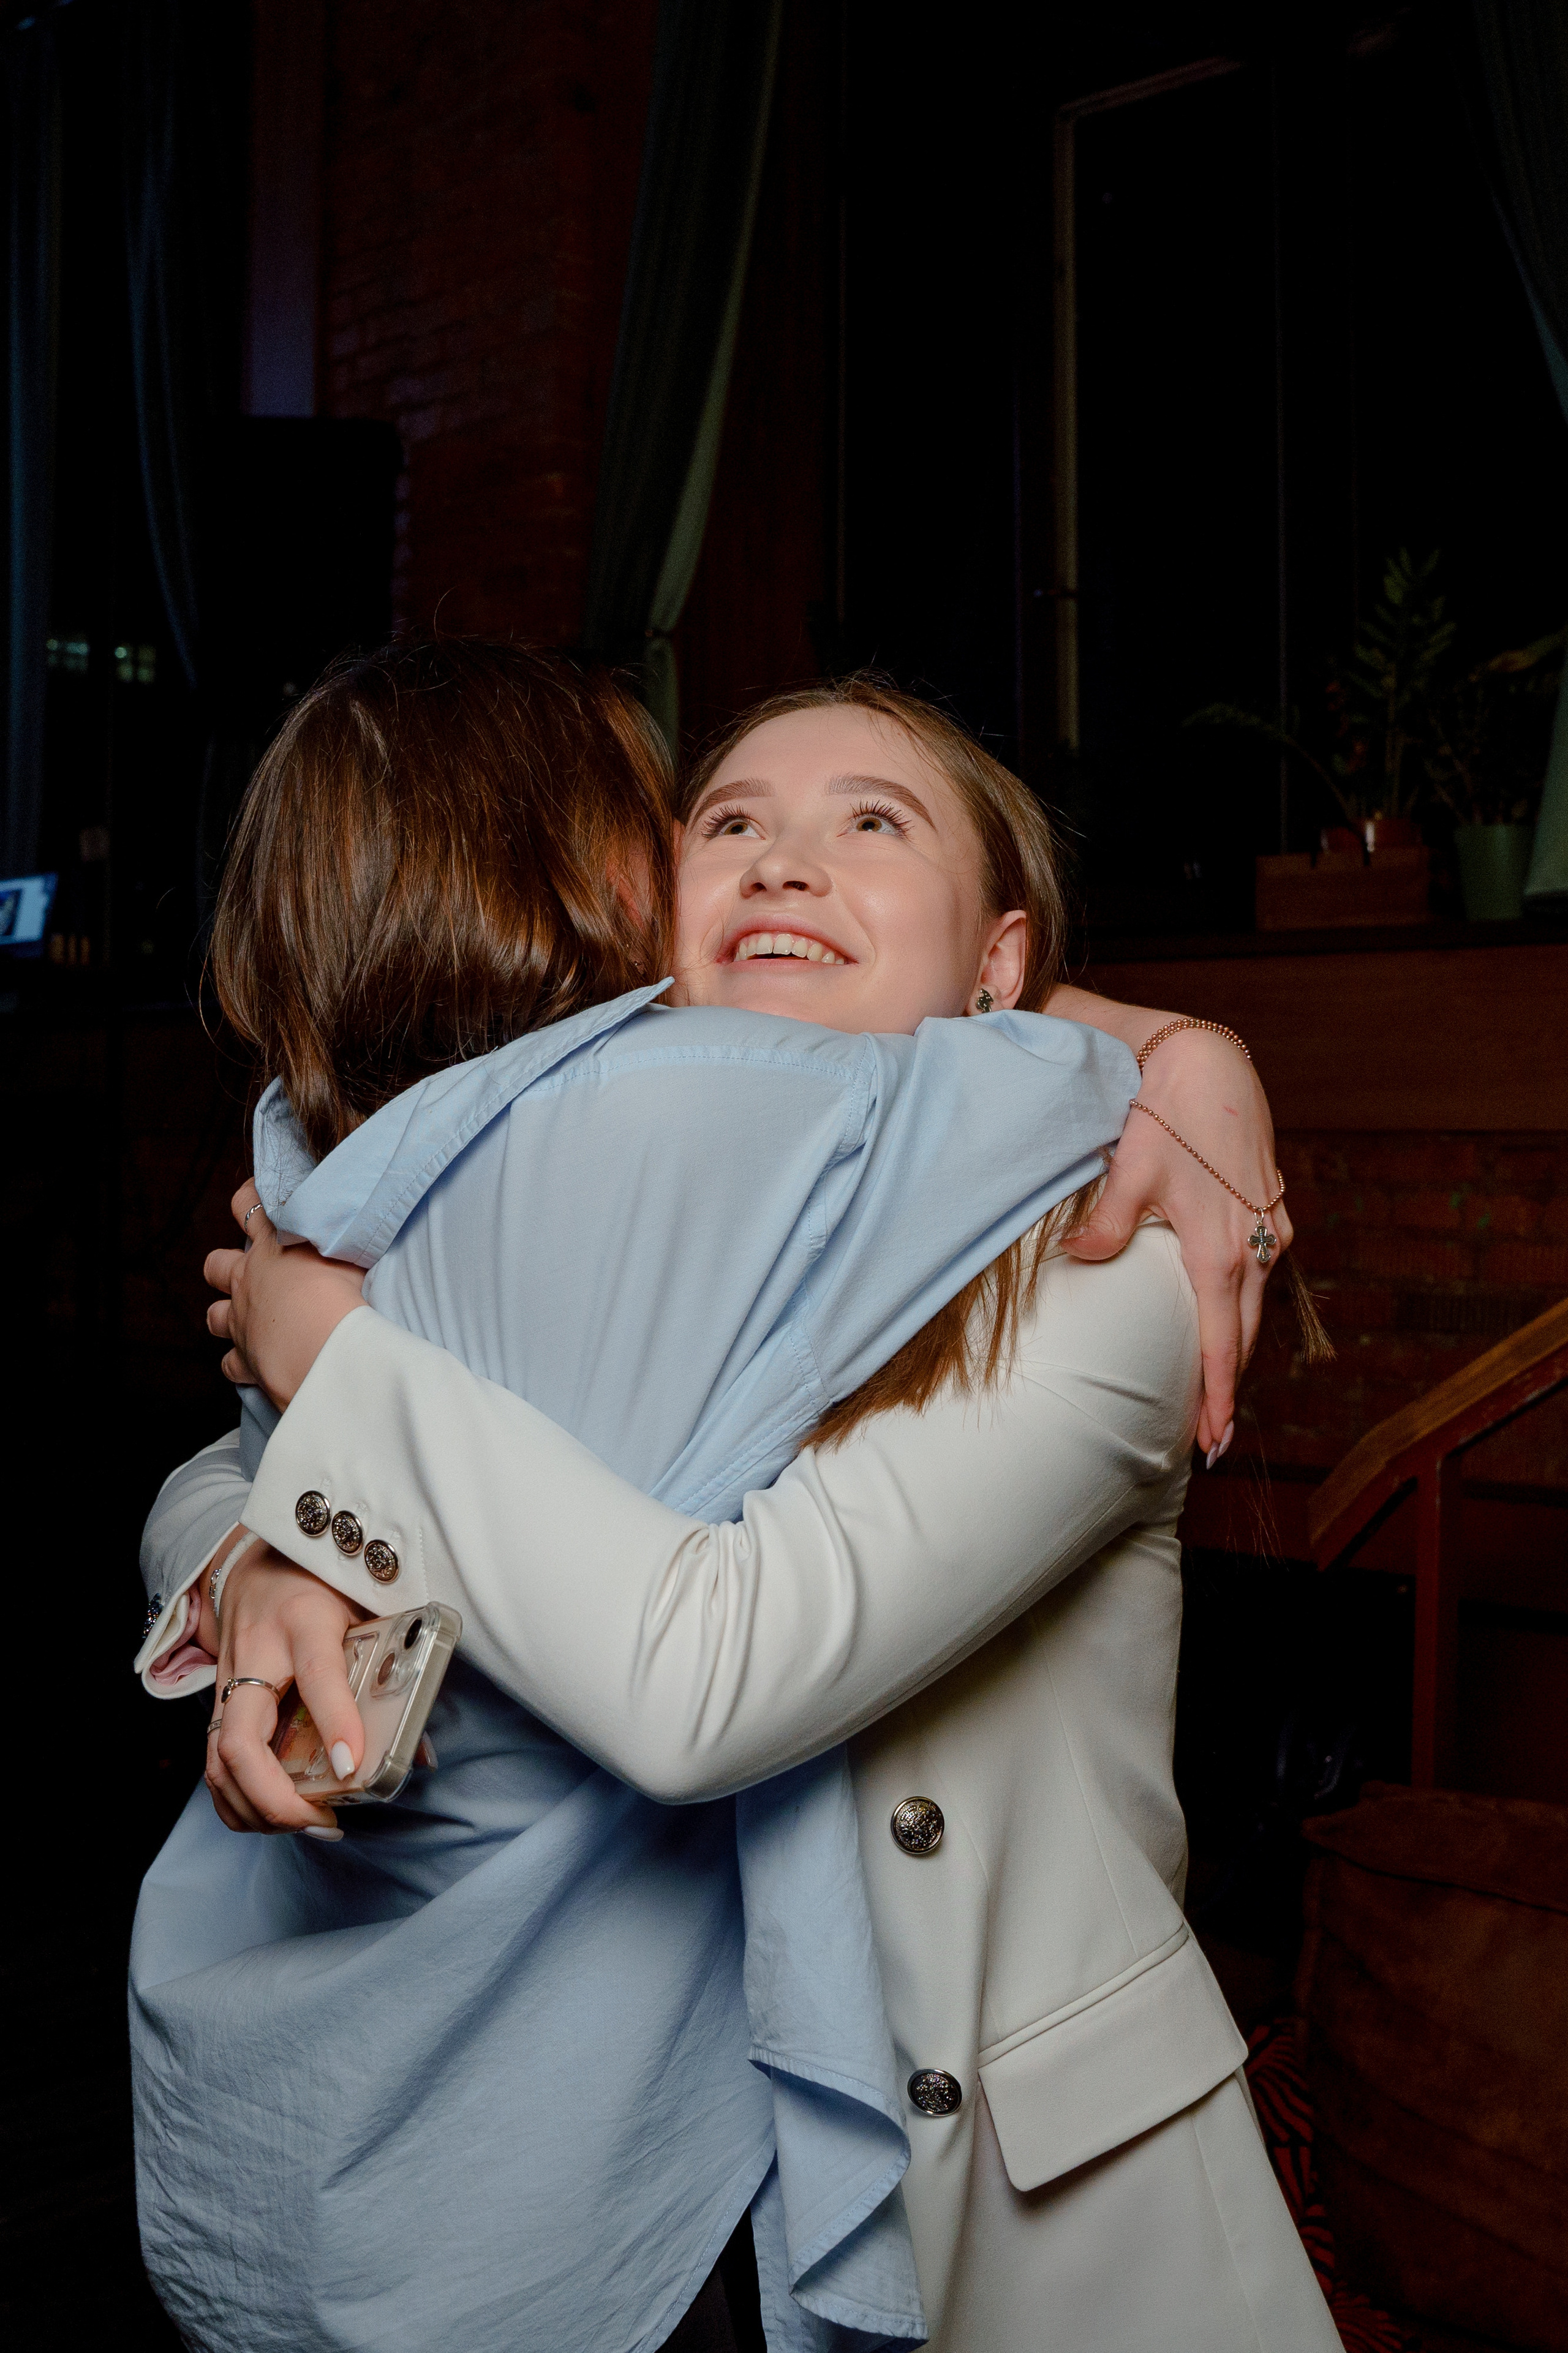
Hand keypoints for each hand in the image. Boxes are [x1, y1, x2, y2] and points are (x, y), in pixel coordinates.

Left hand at [205, 1183, 365, 1408]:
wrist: (322, 1342)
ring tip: (248, 1322)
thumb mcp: (347, 1250)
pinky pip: (231, 1364)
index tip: (255, 1197)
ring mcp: (240, 1320)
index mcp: (271, 1246)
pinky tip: (257, 1365)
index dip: (248, 1199)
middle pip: (216, 1265)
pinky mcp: (244, 1358)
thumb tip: (353, 1226)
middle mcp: (247, 1280)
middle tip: (248, 1273)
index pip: (248, 1205)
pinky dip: (241, 1365)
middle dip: (224, 1268)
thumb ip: (339, 1238)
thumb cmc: (339, 1291)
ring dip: (226, 1318)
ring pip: (214, 1317)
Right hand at [205, 1544, 365, 1836]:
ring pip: (218, 1762)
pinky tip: (274, 1818)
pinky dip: (238, 1803)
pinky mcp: (215, 1704)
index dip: (335, 1722)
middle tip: (320, 1819)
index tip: (352, 1766)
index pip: (318, 1674)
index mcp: (304, 1622)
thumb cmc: (321, 1586)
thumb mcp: (364, 1611)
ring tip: (305, 1824)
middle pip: (241, 1739)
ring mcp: (227, 1683)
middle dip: (274, 1796)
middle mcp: (256, 1656)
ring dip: (256, 1809)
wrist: (258, 1564)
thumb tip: (419, 1751)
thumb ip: (392, 1671)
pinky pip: (212, 1765)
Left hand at [1062, 1029, 1290, 1456]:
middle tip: (1211, 1438)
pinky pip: (1261, 1274)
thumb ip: (1105, 1222)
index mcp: (1222, 1250)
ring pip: (1256, 1306)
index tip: (1211, 1440)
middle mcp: (1257, 1247)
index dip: (1217, 1396)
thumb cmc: (1169, 1113)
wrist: (1211, 1061)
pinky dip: (1244, 1306)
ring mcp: (1271, 1228)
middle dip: (1229, 1388)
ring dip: (1238, 1348)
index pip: (1222, 1342)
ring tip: (1218, 1389)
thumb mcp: (1130, 1169)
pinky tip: (1228, 1317)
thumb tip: (1076, 1256)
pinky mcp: (1273, 1209)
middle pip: (1245, 1336)